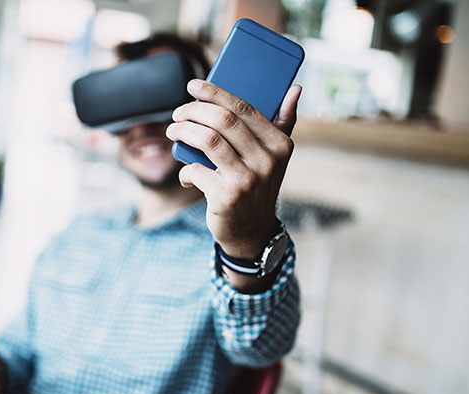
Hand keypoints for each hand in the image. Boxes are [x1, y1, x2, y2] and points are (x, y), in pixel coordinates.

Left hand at [166, 80, 300, 260]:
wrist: (252, 231)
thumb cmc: (258, 185)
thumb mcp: (276, 156)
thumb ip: (284, 122)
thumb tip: (295, 88)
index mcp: (280, 144)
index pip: (243, 108)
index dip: (215, 92)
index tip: (193, 86)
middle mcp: (267, 161)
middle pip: (222, 121)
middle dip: (193, 111)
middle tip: (178, 113)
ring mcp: (247, 180)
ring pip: (207, 140)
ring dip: (183, 131)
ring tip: (173, 131)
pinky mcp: (227, 198)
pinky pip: (197, 170)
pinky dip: (186, 169)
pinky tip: (186, 172)